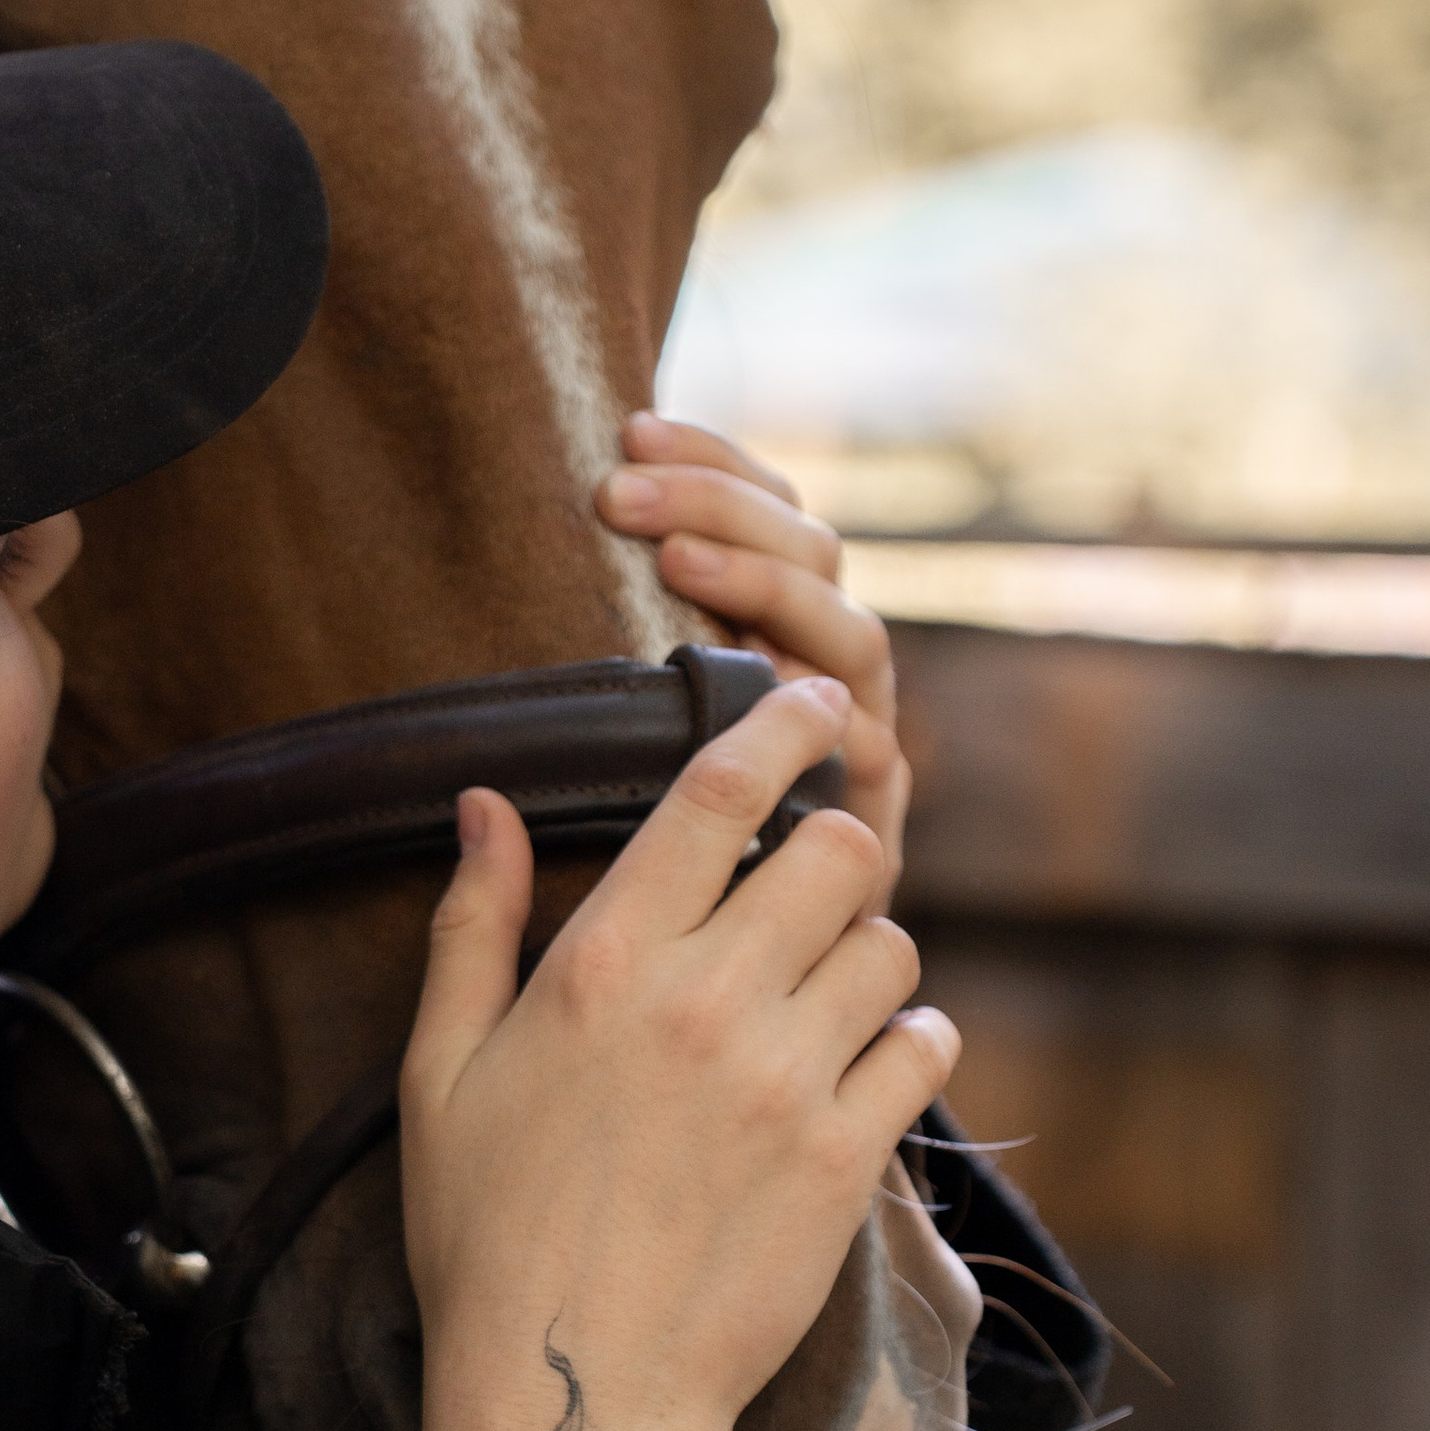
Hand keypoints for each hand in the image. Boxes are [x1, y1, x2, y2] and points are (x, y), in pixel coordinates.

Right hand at [400, 680, 958, 1430]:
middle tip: (810, 891)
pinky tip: (866, 1068)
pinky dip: (910, 1043)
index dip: (778, 725)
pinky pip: (927, 1048)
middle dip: (834, 851)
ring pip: (892, 946)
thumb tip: (485, 805)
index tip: (809, 704)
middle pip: (835, 852)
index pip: (717, 793)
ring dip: (870, 954)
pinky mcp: (847, 1159)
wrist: (574, 1390)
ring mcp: (786, 1080)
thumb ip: (472, 925)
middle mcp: (705, 1003)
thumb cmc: (486, 1236)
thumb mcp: (439, 1073)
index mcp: (603, 965)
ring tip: (829, 996)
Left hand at [597, 411, 908, 897]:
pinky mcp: (873, 823)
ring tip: (675, 563)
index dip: (714, 463)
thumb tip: (556, 562)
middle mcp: (827, 677)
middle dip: (721, 507)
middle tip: (618, 494)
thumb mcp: (604, 740)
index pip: (769, 513)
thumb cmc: (632, 865)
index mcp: (772, 635)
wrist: (702, 1002)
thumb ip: (594, 669)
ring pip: (848, 634)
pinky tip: (772, 681)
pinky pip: (868, 749)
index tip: (631, 428)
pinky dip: (827, 711)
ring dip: (765, 585)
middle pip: (811, 554)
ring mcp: (859, 745)